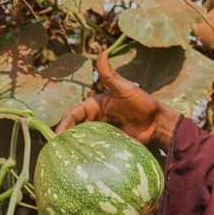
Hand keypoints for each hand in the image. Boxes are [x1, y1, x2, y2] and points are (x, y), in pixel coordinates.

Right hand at [56, 51, 180, 149]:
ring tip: (64, 157)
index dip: (65, 123)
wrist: (157, 123)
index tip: (58, 134)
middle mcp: (96, 118)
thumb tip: (102, 52)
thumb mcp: (125, 88)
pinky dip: (86, 153)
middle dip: (64, 136)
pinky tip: (79, 161)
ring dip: (73, 146)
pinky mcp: (109, 143)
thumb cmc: (142, 103)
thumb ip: (110, 75)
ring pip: (82, 138)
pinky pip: (94, 148)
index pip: (74, 113)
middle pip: (75, 127)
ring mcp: (102, 131)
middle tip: (56, 148)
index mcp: (95, 105)